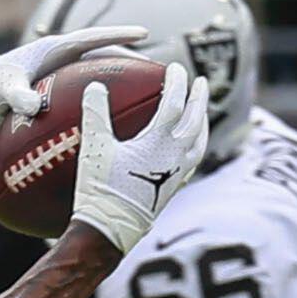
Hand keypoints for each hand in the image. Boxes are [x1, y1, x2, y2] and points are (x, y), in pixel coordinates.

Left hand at [0, 23, 152, 128]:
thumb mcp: (4, 91)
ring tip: (145, 86)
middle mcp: (60, 55)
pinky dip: (102, 93)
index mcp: (53, 49)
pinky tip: (116, 110)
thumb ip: (18, 97)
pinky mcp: (57, 84)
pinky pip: (86, 85)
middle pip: (102, 51)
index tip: (143, 33)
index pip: (92, 38)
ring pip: (97, 68)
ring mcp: (60, 69)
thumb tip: (32, 105)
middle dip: (128, 56)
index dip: (119, 35)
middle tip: (155, 68)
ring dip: (118, 74)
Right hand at [68, 62, 212, 252]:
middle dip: (199, 98)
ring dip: (202, 122)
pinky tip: (188, 148)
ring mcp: (177, 174)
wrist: (109, 231)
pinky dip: (195, 147)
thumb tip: (96, 85)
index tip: (174, 67)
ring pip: (200, 142)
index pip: (174, 104)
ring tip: (202, 112)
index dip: (176, 82)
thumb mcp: (94, 147)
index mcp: (158, 142)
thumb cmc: (100, 189)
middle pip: (196, 121)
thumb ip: (95, 113)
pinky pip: (193, 161)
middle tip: (202, 81)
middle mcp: (175, 157)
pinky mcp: (174, 190)